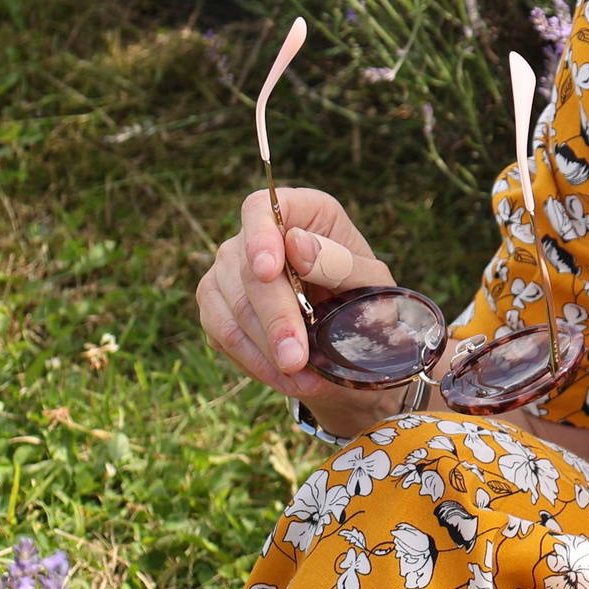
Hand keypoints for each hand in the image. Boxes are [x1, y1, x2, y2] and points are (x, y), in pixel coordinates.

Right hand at [197, 187, 400, 427]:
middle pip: (247, 270)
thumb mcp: (372, 281)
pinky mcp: (216, 309)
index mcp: (302, 212)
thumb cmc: (365, 296)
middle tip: (298, 358)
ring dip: (266, 348)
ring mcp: (228, 272)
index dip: (260, 236)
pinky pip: (223, 336)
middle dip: (275, 318)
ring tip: (302, 377)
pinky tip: (288, 380)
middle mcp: (255, 236)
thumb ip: (341, 262)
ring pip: (230, 308)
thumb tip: (297, 246)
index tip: (269, 270)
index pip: (262, 208)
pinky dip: (256, 362)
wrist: (352, 339)